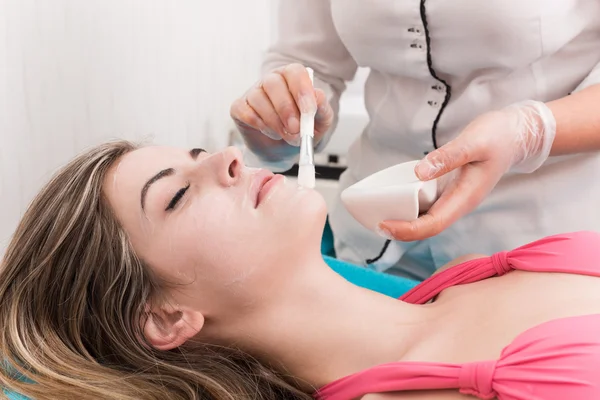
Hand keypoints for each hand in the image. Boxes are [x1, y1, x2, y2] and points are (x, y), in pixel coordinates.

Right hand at [230, 63, 333, 163]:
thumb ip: (322, 109)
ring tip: (284, 135)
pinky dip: (257, 123)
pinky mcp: (239, 108)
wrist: (282, 150)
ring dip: (274, 121)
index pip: (295, 72)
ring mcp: (253, 93)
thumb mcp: (319, 123)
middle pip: (274, 83)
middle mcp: (271, 81)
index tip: (309, 112)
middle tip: (295, 129)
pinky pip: (244, 111)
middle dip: (286, 109)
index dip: (302, 90)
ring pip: (258, 99)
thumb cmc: (300, 130)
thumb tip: (318, 96)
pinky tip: (269, 132)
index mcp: (292, 78)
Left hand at [379, 100, 556, 241]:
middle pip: (427, 227)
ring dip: (403, 221)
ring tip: (377, 215)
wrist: (516, 135)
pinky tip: (393, 199)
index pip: (433, 224)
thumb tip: (420, 172)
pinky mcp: (449, 190)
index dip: (408, 229)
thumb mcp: (473, 142)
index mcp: (465, 198)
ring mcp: (454, 198)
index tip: (385, 225)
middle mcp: (458, 203)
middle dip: (401, 230)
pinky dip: (409, 206)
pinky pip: (426, 204)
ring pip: (426, 218)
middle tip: (374, 223)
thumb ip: (448, 157)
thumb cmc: (498, 137)